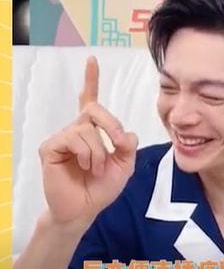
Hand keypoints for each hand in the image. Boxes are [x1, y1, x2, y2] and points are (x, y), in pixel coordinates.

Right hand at [39, 56, 137, 225]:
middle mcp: (77, 130)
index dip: (91, 80)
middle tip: (119, 145)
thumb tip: (127, 132)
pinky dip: (87, 154)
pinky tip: (85, 167)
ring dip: (100, 152)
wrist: (85, 209)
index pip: (91, 101)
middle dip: (112, 125)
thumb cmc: (102, 187)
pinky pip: (74, 139)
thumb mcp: (124, 166)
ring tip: (96, 169)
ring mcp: (63, 138)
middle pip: (94, 108)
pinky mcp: (51, 148)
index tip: (92, 59)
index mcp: (93, 131)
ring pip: (87, 128)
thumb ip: (128, 147)